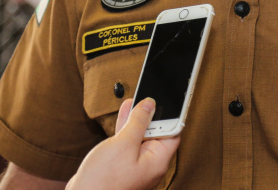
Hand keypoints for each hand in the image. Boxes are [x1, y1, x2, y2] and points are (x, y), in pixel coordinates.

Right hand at [65, 98, 179, 189]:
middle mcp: (150, 164)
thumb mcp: (124, 143)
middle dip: (150, 114)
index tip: (164, 98)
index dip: (169, 114)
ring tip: (133, 100)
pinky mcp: (122, 166)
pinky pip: (128, 143)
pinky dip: (126, 129)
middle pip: (156, 133)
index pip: (172, 132)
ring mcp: (136, 165)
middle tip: (146, 96)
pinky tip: (123, 114)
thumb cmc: (104, 180)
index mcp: (158, 160)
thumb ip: (138, 122)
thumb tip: (150, 105)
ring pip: (140, 137)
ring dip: (136, 119)